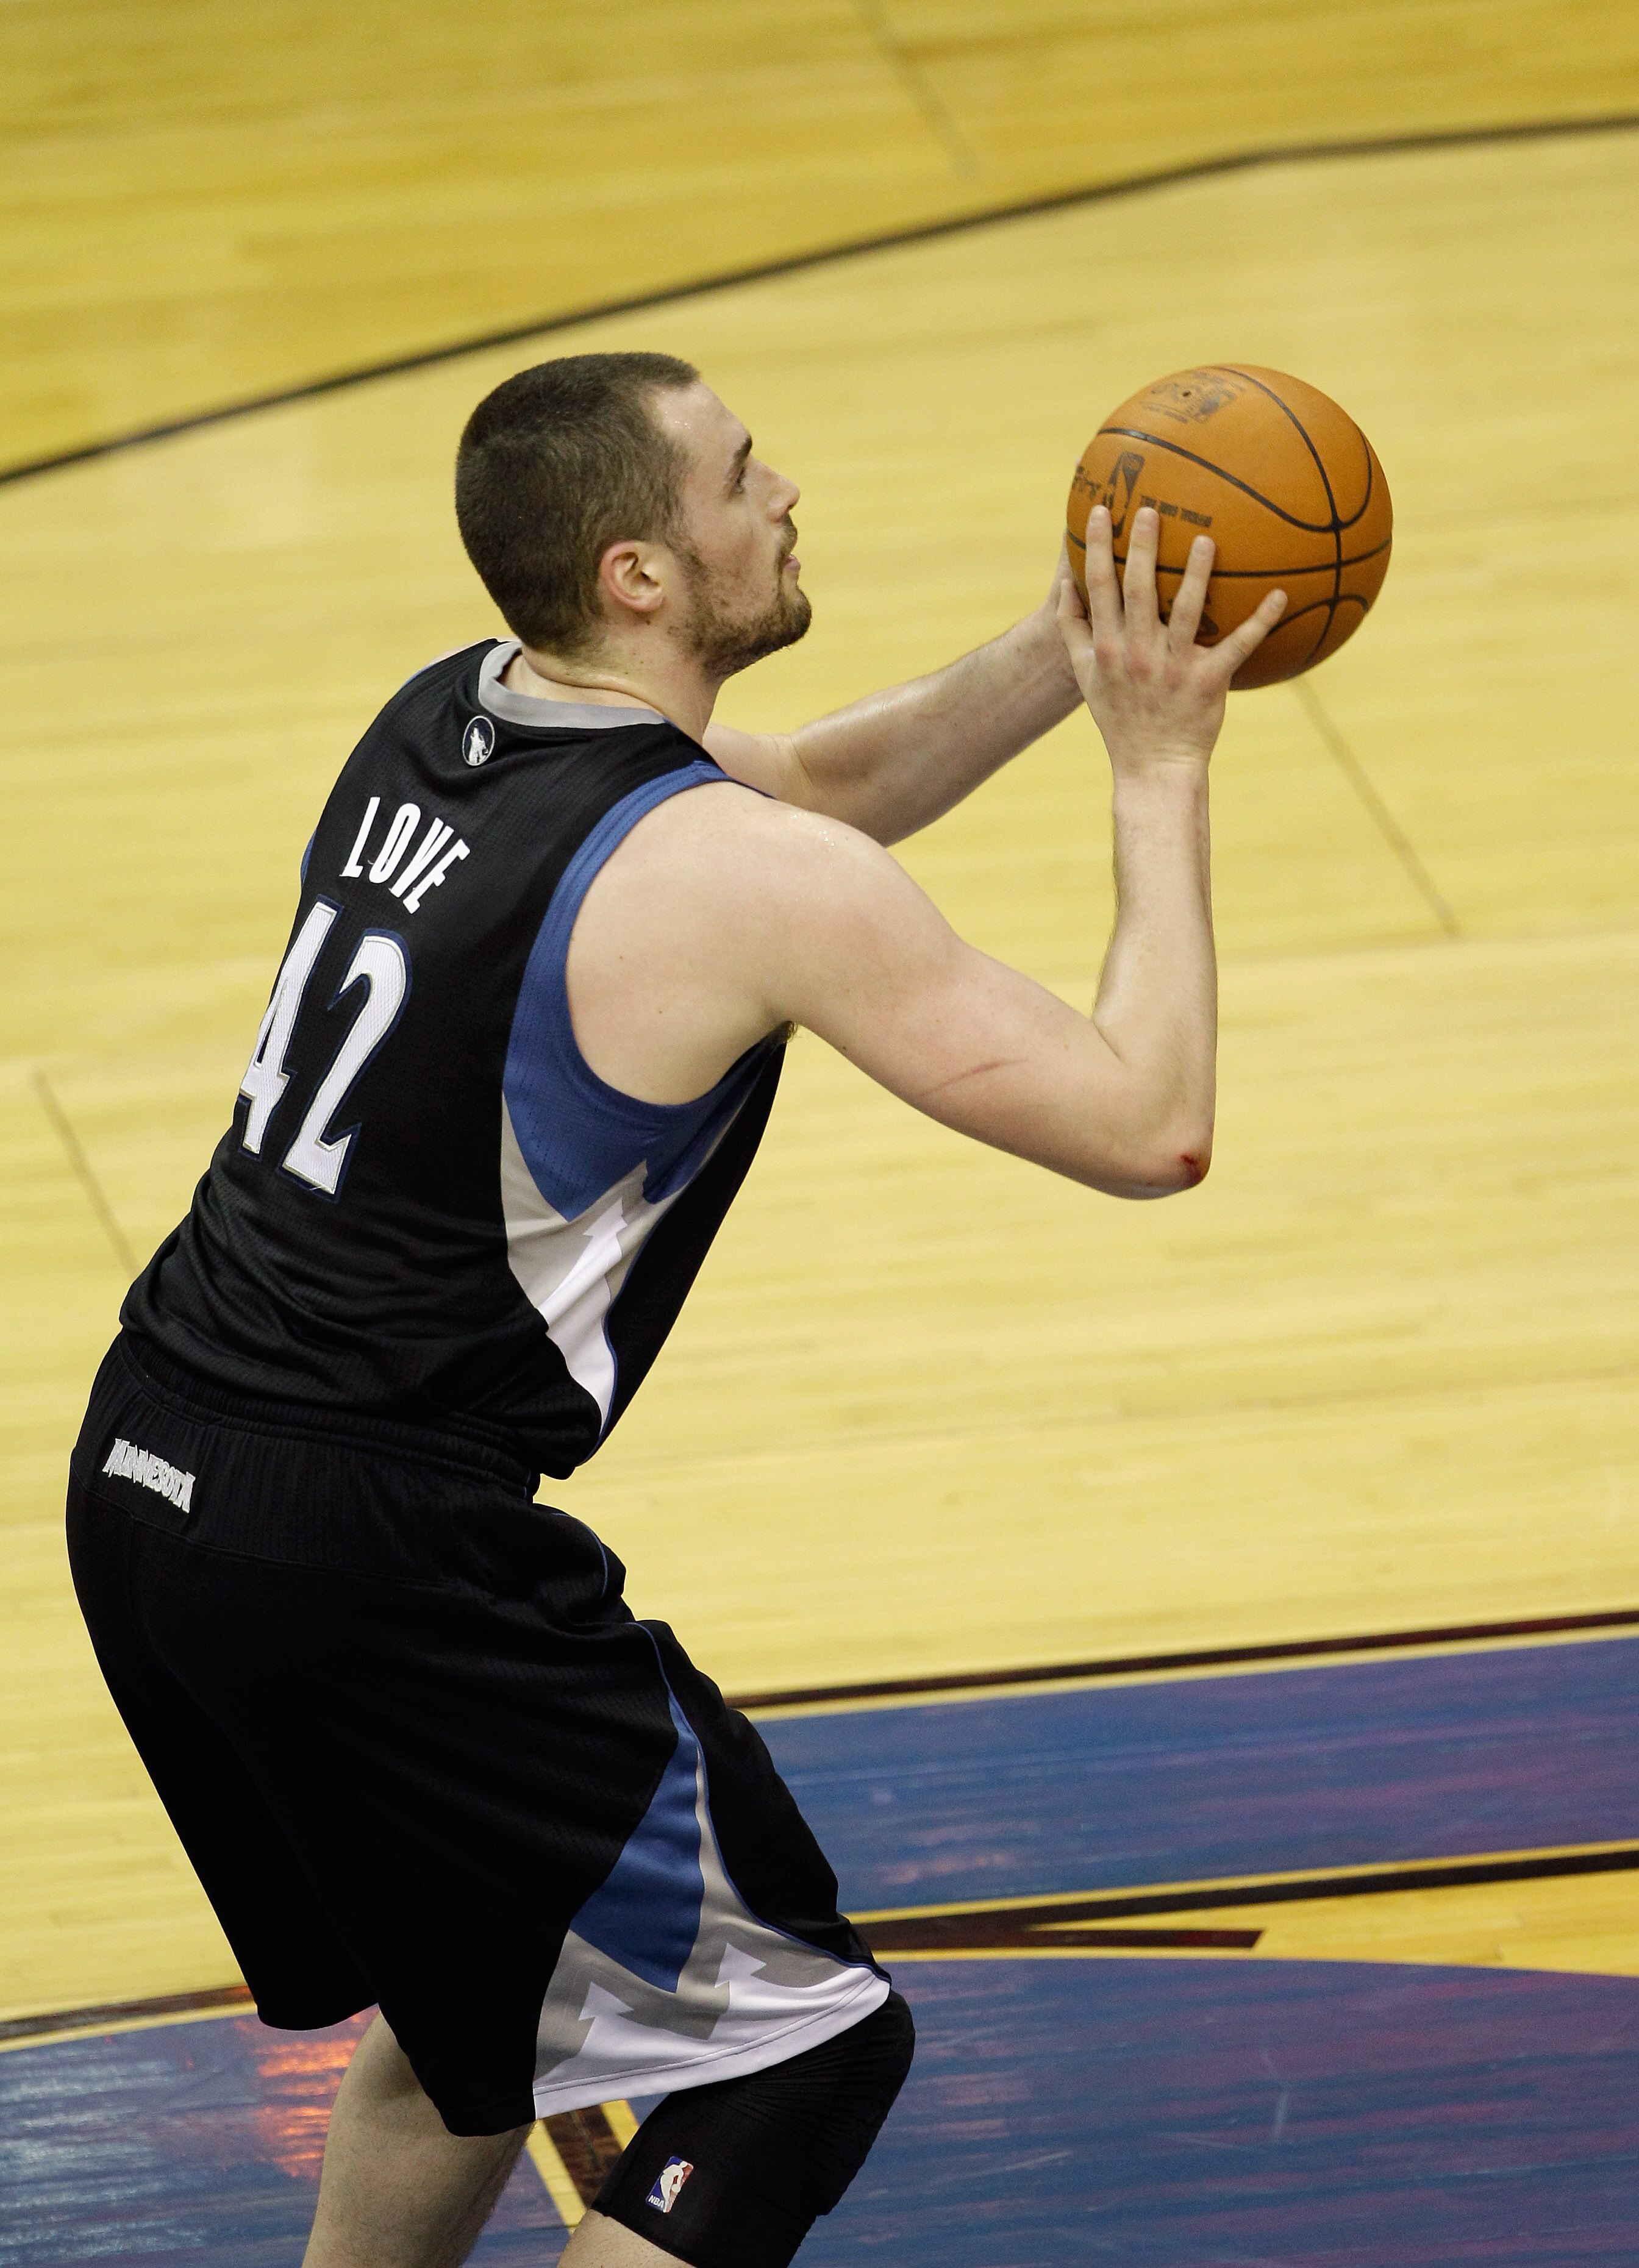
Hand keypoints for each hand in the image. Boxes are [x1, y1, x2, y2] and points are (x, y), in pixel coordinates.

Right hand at [1056, 505, 1285, 770]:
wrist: (1153, 766)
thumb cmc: (1120, 717)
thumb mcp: (1086, 676)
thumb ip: (1074, 631)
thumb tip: (1067, 584)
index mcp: (1108, 648)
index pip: (1098, 588)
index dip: (1096, 547)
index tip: (1099, 510)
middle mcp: (1138, 653)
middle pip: (1137, 590)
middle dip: (1141, 547)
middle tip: (1149, 509)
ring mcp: (1174, 667)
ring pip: (1185, 611)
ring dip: (1195, 573)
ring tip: (1204, 539)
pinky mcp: (1209, 681)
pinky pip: (1239, 645)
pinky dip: (1261, 621)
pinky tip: (1281, 594)